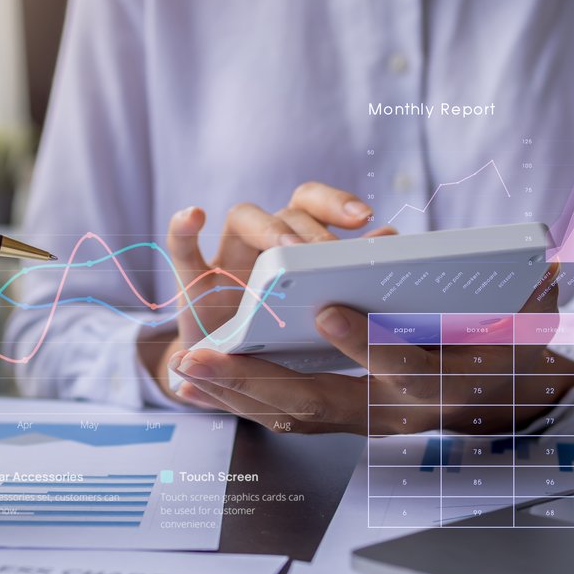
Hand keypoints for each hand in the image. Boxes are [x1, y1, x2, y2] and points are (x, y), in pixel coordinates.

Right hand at [137, 182, 393, 394]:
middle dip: (312, 231)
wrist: (234, 372)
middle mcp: (262, 241)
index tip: (365, 217)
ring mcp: (226, 259)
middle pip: (287, 211)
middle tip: (331, 255)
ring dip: (269, 228)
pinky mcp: (194, 284)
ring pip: (243, 217)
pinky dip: (183, 229)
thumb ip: (348, 269)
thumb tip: (391, 236)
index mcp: (297, 242)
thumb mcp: (323, 309)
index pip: (313, 201)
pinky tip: (195, 216)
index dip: (337, 201)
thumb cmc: (284, 337)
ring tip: (288, 250)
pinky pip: (182, 249)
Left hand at [167, 264, 573, 434]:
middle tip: (201, 359)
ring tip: (186, 370)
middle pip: (322, 402)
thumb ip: (533, 296)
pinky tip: (208, 383)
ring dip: (237, 394)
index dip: (367, 345)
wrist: (516, 402)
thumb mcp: (534, 320)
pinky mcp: (349, 421)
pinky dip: (247, 400)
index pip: (403, 369)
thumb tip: (543, 265)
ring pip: (294, 415)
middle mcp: (399, 410)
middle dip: (257, 381)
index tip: (328, 310)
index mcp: (445, 383)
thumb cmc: (518, 347)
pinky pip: (289, 417)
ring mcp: (370, 422)